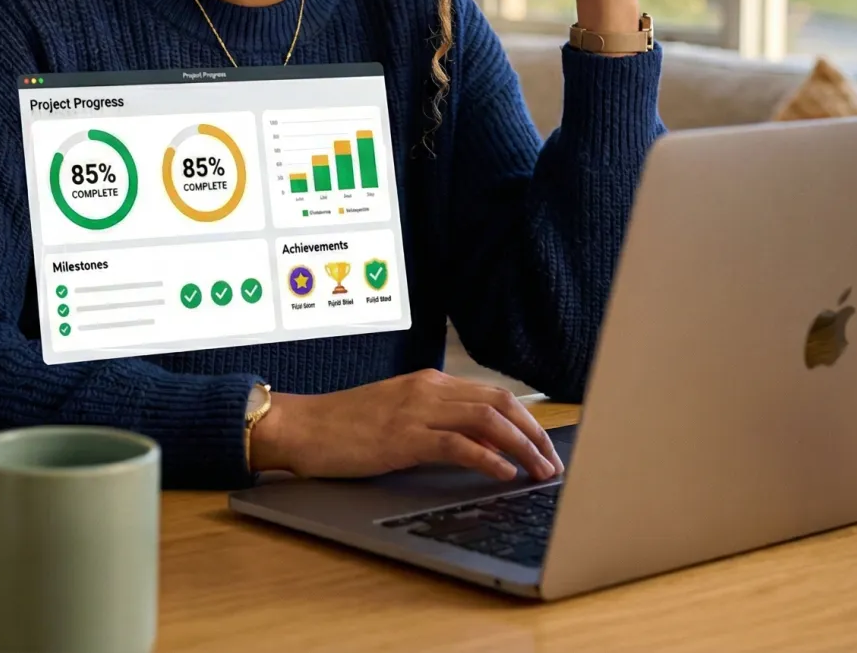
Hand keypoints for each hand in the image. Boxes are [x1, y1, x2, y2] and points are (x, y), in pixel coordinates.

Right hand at [248, 370, 562, 482]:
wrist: (302, 427)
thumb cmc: (344, 426)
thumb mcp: (399, 417)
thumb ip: (439, 424)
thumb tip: (482, 446)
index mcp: (430, 383)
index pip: (494, 395)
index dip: (527, 421)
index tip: (544, 446)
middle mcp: (429, 390)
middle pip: (501, 403)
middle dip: (535, 434)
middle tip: (553, 463)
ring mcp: (417, 411)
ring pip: (488, 420)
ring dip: (522, 447)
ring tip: (540, 472)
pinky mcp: (404, 438)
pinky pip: (457, 445)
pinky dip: (488, 458)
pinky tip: (504, 474)